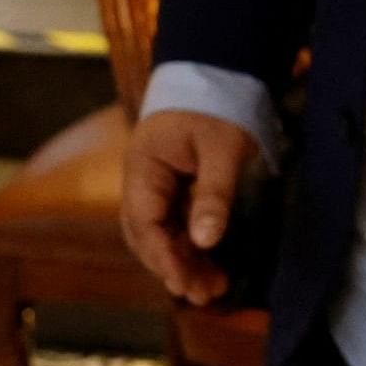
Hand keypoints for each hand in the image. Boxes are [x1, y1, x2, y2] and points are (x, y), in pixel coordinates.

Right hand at [118, 107, 258, 306]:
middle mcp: (143, 178)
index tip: (185, 282)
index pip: (145, 222)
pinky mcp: (173, 185)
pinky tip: (208, 264)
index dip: (163, 256)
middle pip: (147, 234)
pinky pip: (174, 223)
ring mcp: (156, 183)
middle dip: (173, 266)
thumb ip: (214, 193)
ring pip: (161, 232)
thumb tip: (205, 241)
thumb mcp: (222, 148)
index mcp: (144, 166)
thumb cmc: (219, 104)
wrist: (217, 71)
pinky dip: (189, 245)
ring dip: (183, 260)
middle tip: (204, 294)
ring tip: (213, 288)